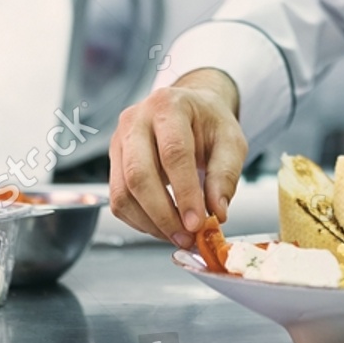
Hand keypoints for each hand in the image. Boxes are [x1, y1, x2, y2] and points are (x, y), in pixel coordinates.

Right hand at [108, 68, 246, 247]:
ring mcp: (119, 141)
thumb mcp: (230, 141)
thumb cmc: (208, 122)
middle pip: (138, 175)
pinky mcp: (113, 163)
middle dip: (163, 214)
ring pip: (122, 192)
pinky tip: (164, 225)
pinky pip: (118, 200)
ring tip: (179, 235)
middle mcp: (136, 120)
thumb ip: (225, 175)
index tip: (197, 222)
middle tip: (186, 236)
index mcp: (169, 106)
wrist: (189, 110)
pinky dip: (140, 221)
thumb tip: (217, 211)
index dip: (185, 192)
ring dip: (150, 223)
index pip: (173, 153)